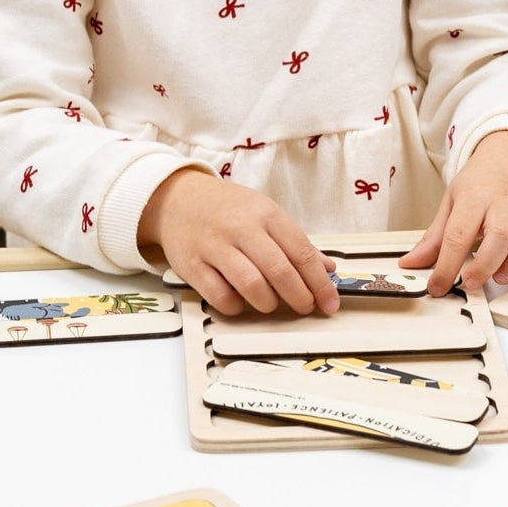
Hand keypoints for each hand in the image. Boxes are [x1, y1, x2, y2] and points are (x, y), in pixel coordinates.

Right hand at [139, 169, 338, 316]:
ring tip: (271, 304)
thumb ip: (294, 242)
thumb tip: (327, 269)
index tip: (330, 303)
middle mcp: (242, 228)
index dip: (320, 283)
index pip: (301, 252)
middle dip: (299, 297)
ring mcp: (215, 246)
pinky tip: (239, 301)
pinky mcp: (192, 264)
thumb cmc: (227, 209)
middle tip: (305, 308)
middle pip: (280, 271)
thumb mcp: (264, 213)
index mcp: (266, 213)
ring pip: (252, 285)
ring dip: (268, 303)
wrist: (177, 198)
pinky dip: (235, 306)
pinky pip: (220, 296)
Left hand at [400, 130, 507, 294]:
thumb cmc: (479, 184)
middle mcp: (504, 203)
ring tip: (502, 277)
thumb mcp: (451, 202)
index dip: (446, 265)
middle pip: (499, 234)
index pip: (458, 234)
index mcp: (474, 198)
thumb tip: (410, 264)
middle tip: (472, 283)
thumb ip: (434, 238)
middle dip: (485, 264)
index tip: (438, 286)